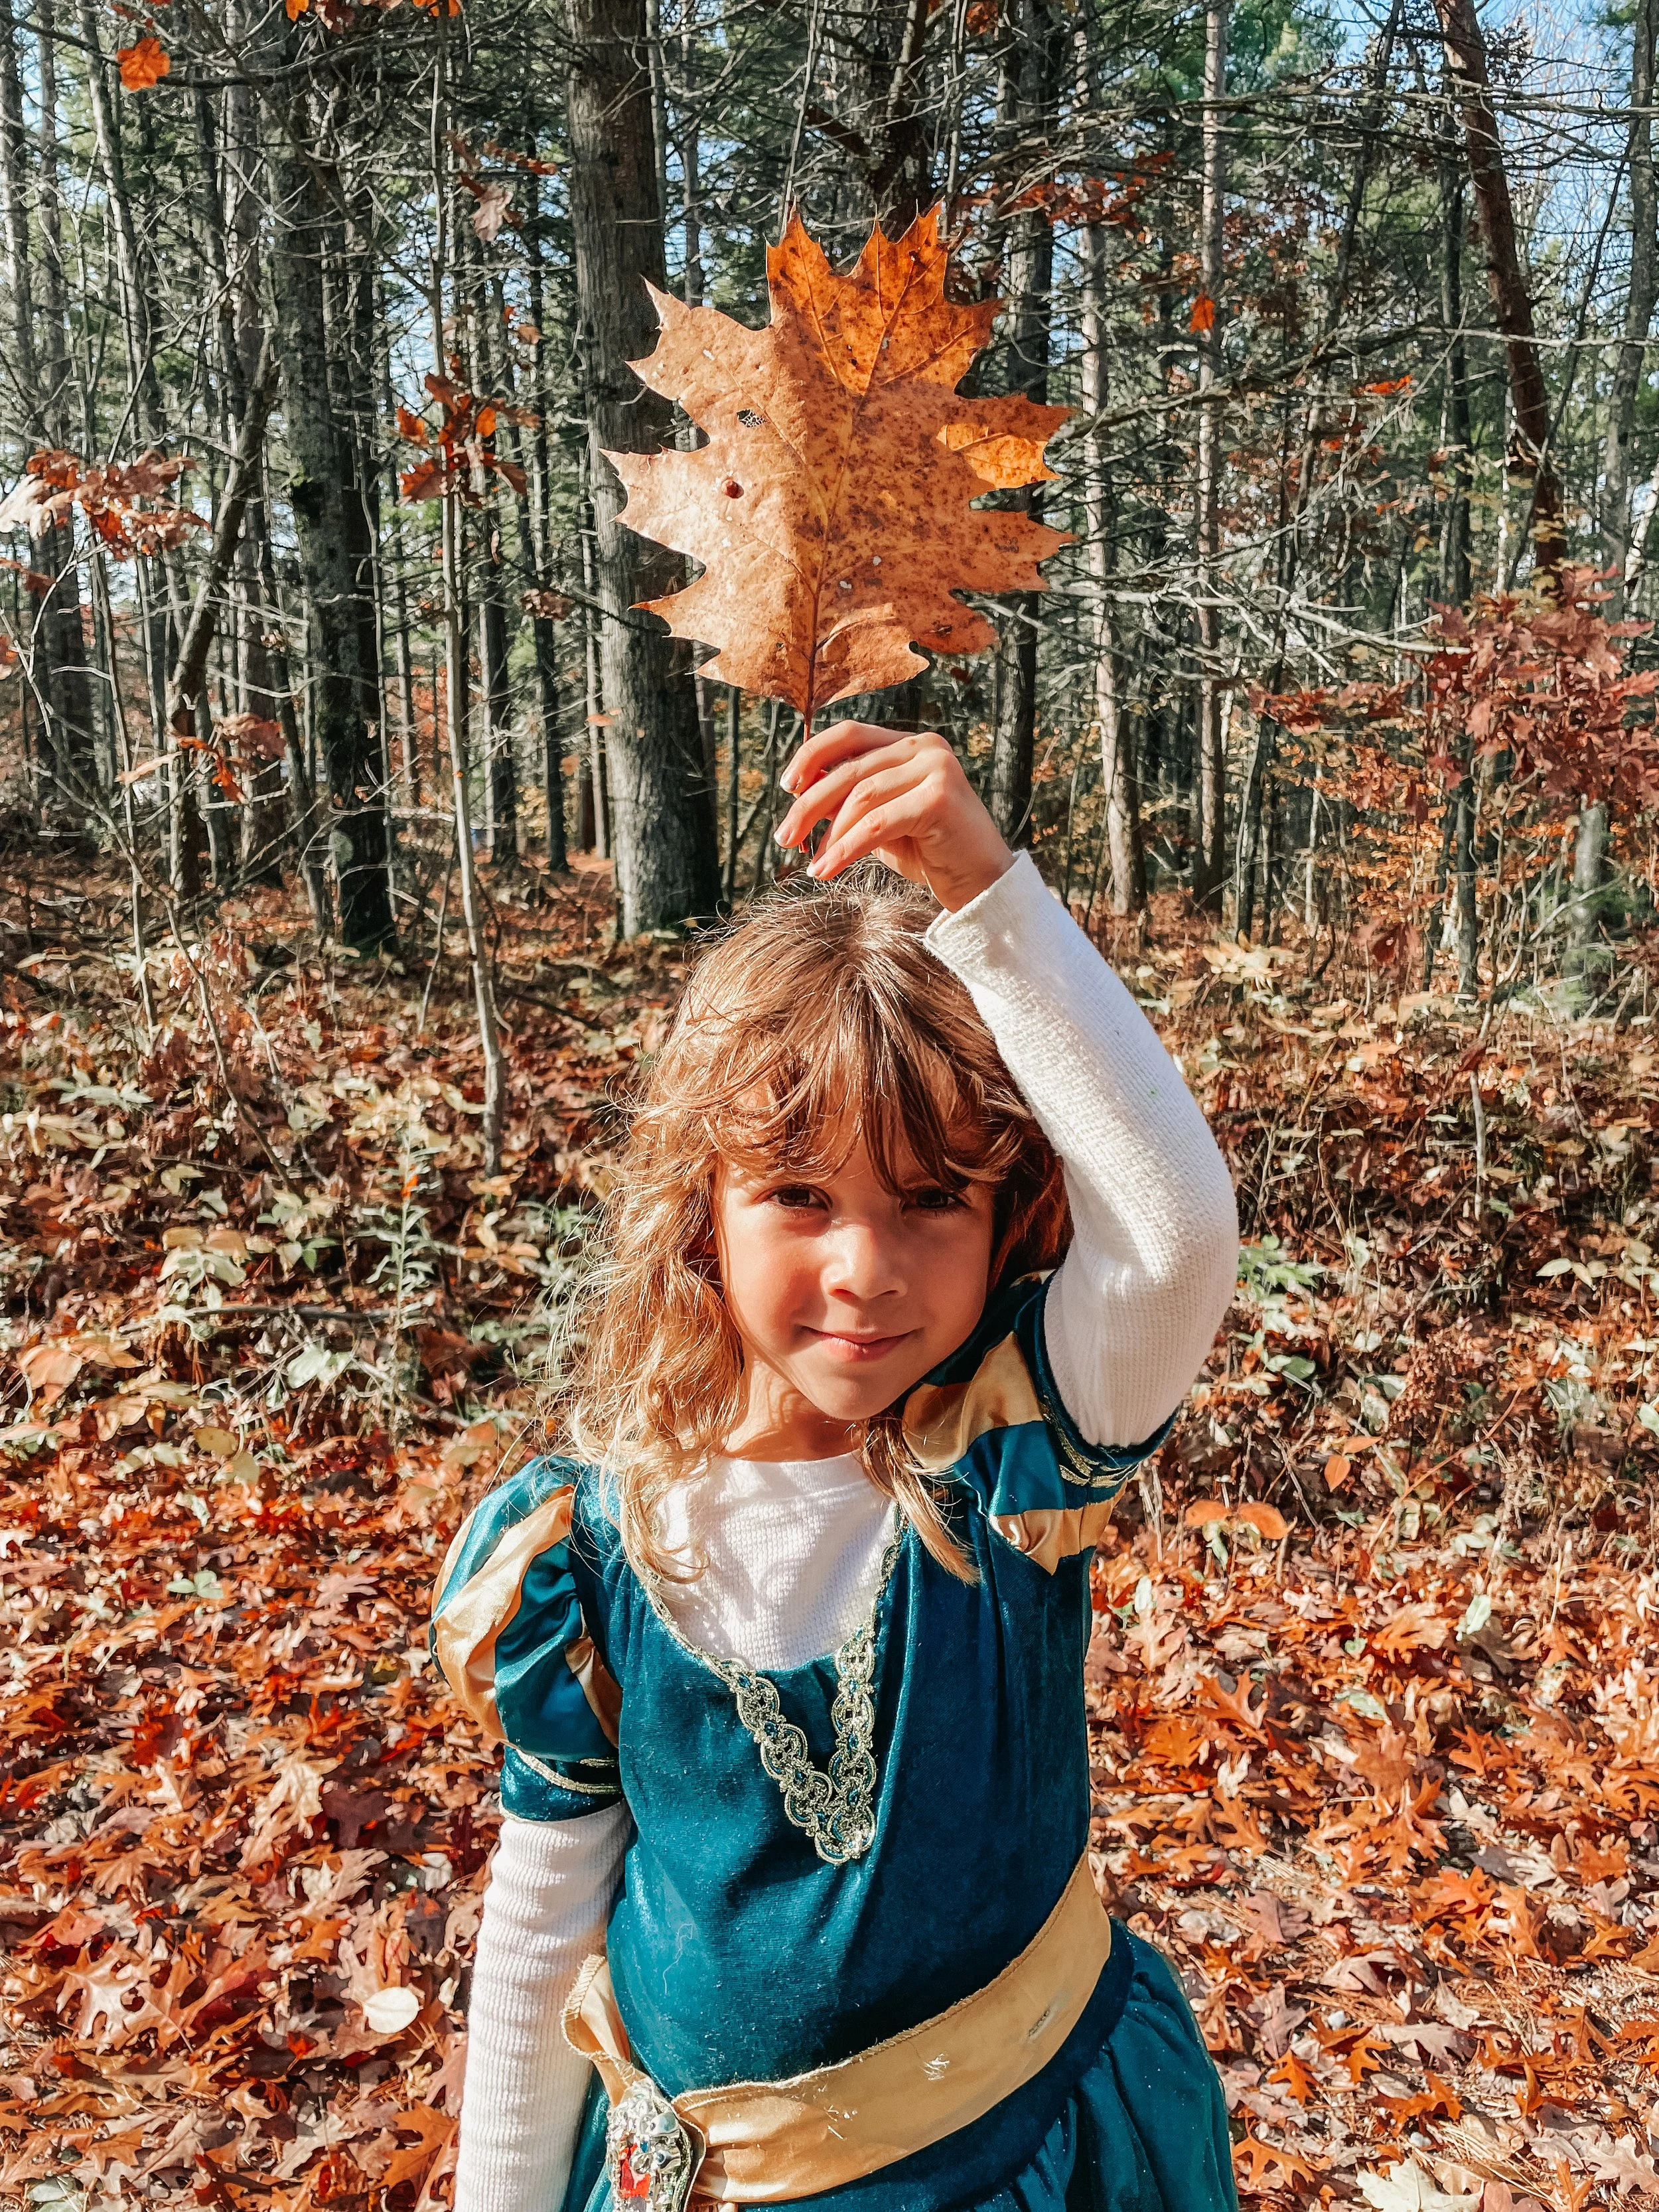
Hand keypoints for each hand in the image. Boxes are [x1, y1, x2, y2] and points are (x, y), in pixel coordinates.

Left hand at [773, 722, 1013, 912]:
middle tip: (784, 837)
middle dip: (809, 805)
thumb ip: (848, 803)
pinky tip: (826, 869)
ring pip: (861, 797)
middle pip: (850, 769)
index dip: (812, 755)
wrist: (981, 885)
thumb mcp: (879, 823)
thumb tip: (799, 794)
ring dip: (828, 833)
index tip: (787, 786)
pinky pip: (877, 822)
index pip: (850, 734)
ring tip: (812, 863)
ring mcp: (936, 767)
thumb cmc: (930, 854)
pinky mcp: (940, 797)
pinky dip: (846, 848)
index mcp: (910, 745)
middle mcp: (925, 747)